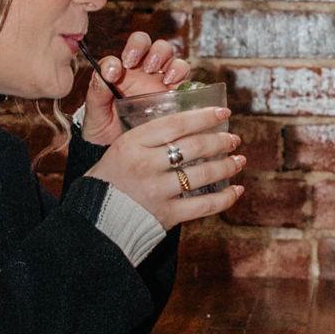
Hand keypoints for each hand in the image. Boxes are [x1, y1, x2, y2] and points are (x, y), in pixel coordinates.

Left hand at [81, 31, 186, 147]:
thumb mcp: (95, 113)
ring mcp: (162, 82)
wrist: (121, 154)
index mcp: (124, 70)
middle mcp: (144, 72)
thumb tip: (105, 72)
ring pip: (170, 55)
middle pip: (151, 45)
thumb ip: (96, 91)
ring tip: (159, 74)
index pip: (129, 49)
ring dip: (165, 58)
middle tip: (142, 66)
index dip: (128, 50)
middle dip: (147, 49)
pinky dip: (181, 75)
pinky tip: (171, 85)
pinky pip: (186, 78)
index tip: (117, 70)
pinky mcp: (177, 96)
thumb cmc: (104, 130)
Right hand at [84, 105, 243, 229]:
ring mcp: (157, 191)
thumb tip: (187, 124)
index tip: (222, 113)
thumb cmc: (110, 180)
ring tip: (239, 160)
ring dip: (227, 166)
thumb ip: (148, 138)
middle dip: (221, 141)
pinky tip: (236, 190)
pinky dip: (225, 197)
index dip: (203, 117)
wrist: (96, 220)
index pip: (175, 124)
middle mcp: (146, 165)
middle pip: (194, 147)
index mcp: (132, 144)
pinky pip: (204, 205)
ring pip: (203, 173)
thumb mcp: (119, 149)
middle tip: (234, 139)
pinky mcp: (167, 215)